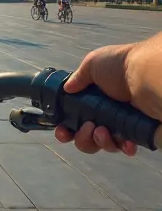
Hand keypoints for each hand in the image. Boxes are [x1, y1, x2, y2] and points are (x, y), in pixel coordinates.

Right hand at [54, 34, 161, 155]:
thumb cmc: (121, 66)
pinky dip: (123, 147)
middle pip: (88, 136)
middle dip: (82, 138)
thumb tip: (67, 88)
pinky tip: (124, 141)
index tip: (62, 131)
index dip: (67, 128)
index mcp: (96, 97)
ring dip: (99, 142)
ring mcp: (123, 123)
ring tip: (103, 131)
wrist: (147, 75)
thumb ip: (78, 77)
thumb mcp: (94, 63)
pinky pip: (126, 148)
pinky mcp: (138, 133)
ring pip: (105, 144)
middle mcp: (108, 111)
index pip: (77, 118)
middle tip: (88, 127)